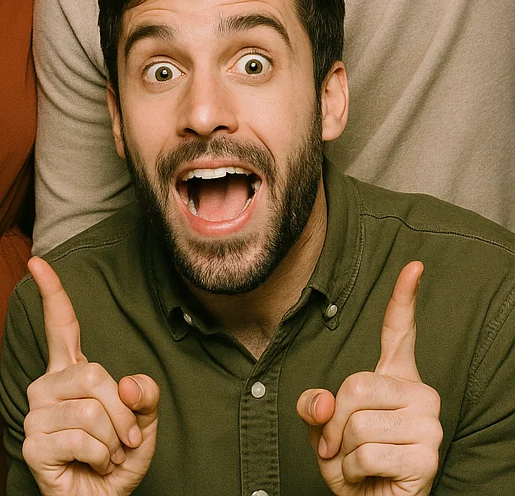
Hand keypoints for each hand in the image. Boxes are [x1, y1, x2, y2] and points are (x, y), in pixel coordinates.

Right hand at [21, 257, 158, 495]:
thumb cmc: (116, 461)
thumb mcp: (143, 424)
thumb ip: (145, 397)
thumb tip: (128, 384)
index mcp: (70, 372)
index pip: (61, 326)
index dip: (51, 292)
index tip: (37, 262)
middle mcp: (47, 386)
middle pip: (94, 375)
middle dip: (124, 414)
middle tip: (126, 440)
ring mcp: (36, 413)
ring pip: (91, 410)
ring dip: (114, 442)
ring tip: (106, 455)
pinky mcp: (33, 443)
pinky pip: (83, 438)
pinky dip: (101, 458)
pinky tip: (91, 466)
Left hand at [297, 262, 441, 495]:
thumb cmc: (351, 463)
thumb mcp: (322, 427)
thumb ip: (313, 405)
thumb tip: (321, 403)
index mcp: (396, 378)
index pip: (399, 332)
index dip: (404, 298)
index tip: (414, 266)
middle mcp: (420, 394)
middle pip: (355, 385)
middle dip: (333, 421)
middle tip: (338, 446)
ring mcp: (428, 424)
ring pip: (357, 422)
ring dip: (342, 451)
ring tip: (357, 463)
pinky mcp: (427, 456)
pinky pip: (367, 453)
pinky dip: (353, 470)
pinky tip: (368, 478)